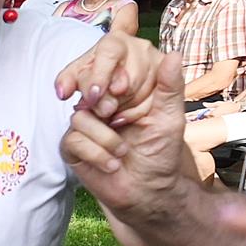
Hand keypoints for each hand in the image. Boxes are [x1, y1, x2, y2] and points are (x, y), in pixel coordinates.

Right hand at [58, 35, 191, 217]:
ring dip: (106, 138)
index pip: (108, 61)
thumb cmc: (160, 153)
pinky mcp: (73, 145)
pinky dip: (97, 153)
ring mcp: (85, 123)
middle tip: (119, 119)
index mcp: (125, 88)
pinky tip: (111, 164)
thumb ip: (170, 86)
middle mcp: (102, 101)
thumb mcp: (171, 116)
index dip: (109, 71)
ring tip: (123, 152)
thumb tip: (172, 54)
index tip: (121, 89)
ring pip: (80, 115)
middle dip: (103, 102)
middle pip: (86, 81)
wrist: (147, 192)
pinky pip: (74, 139)